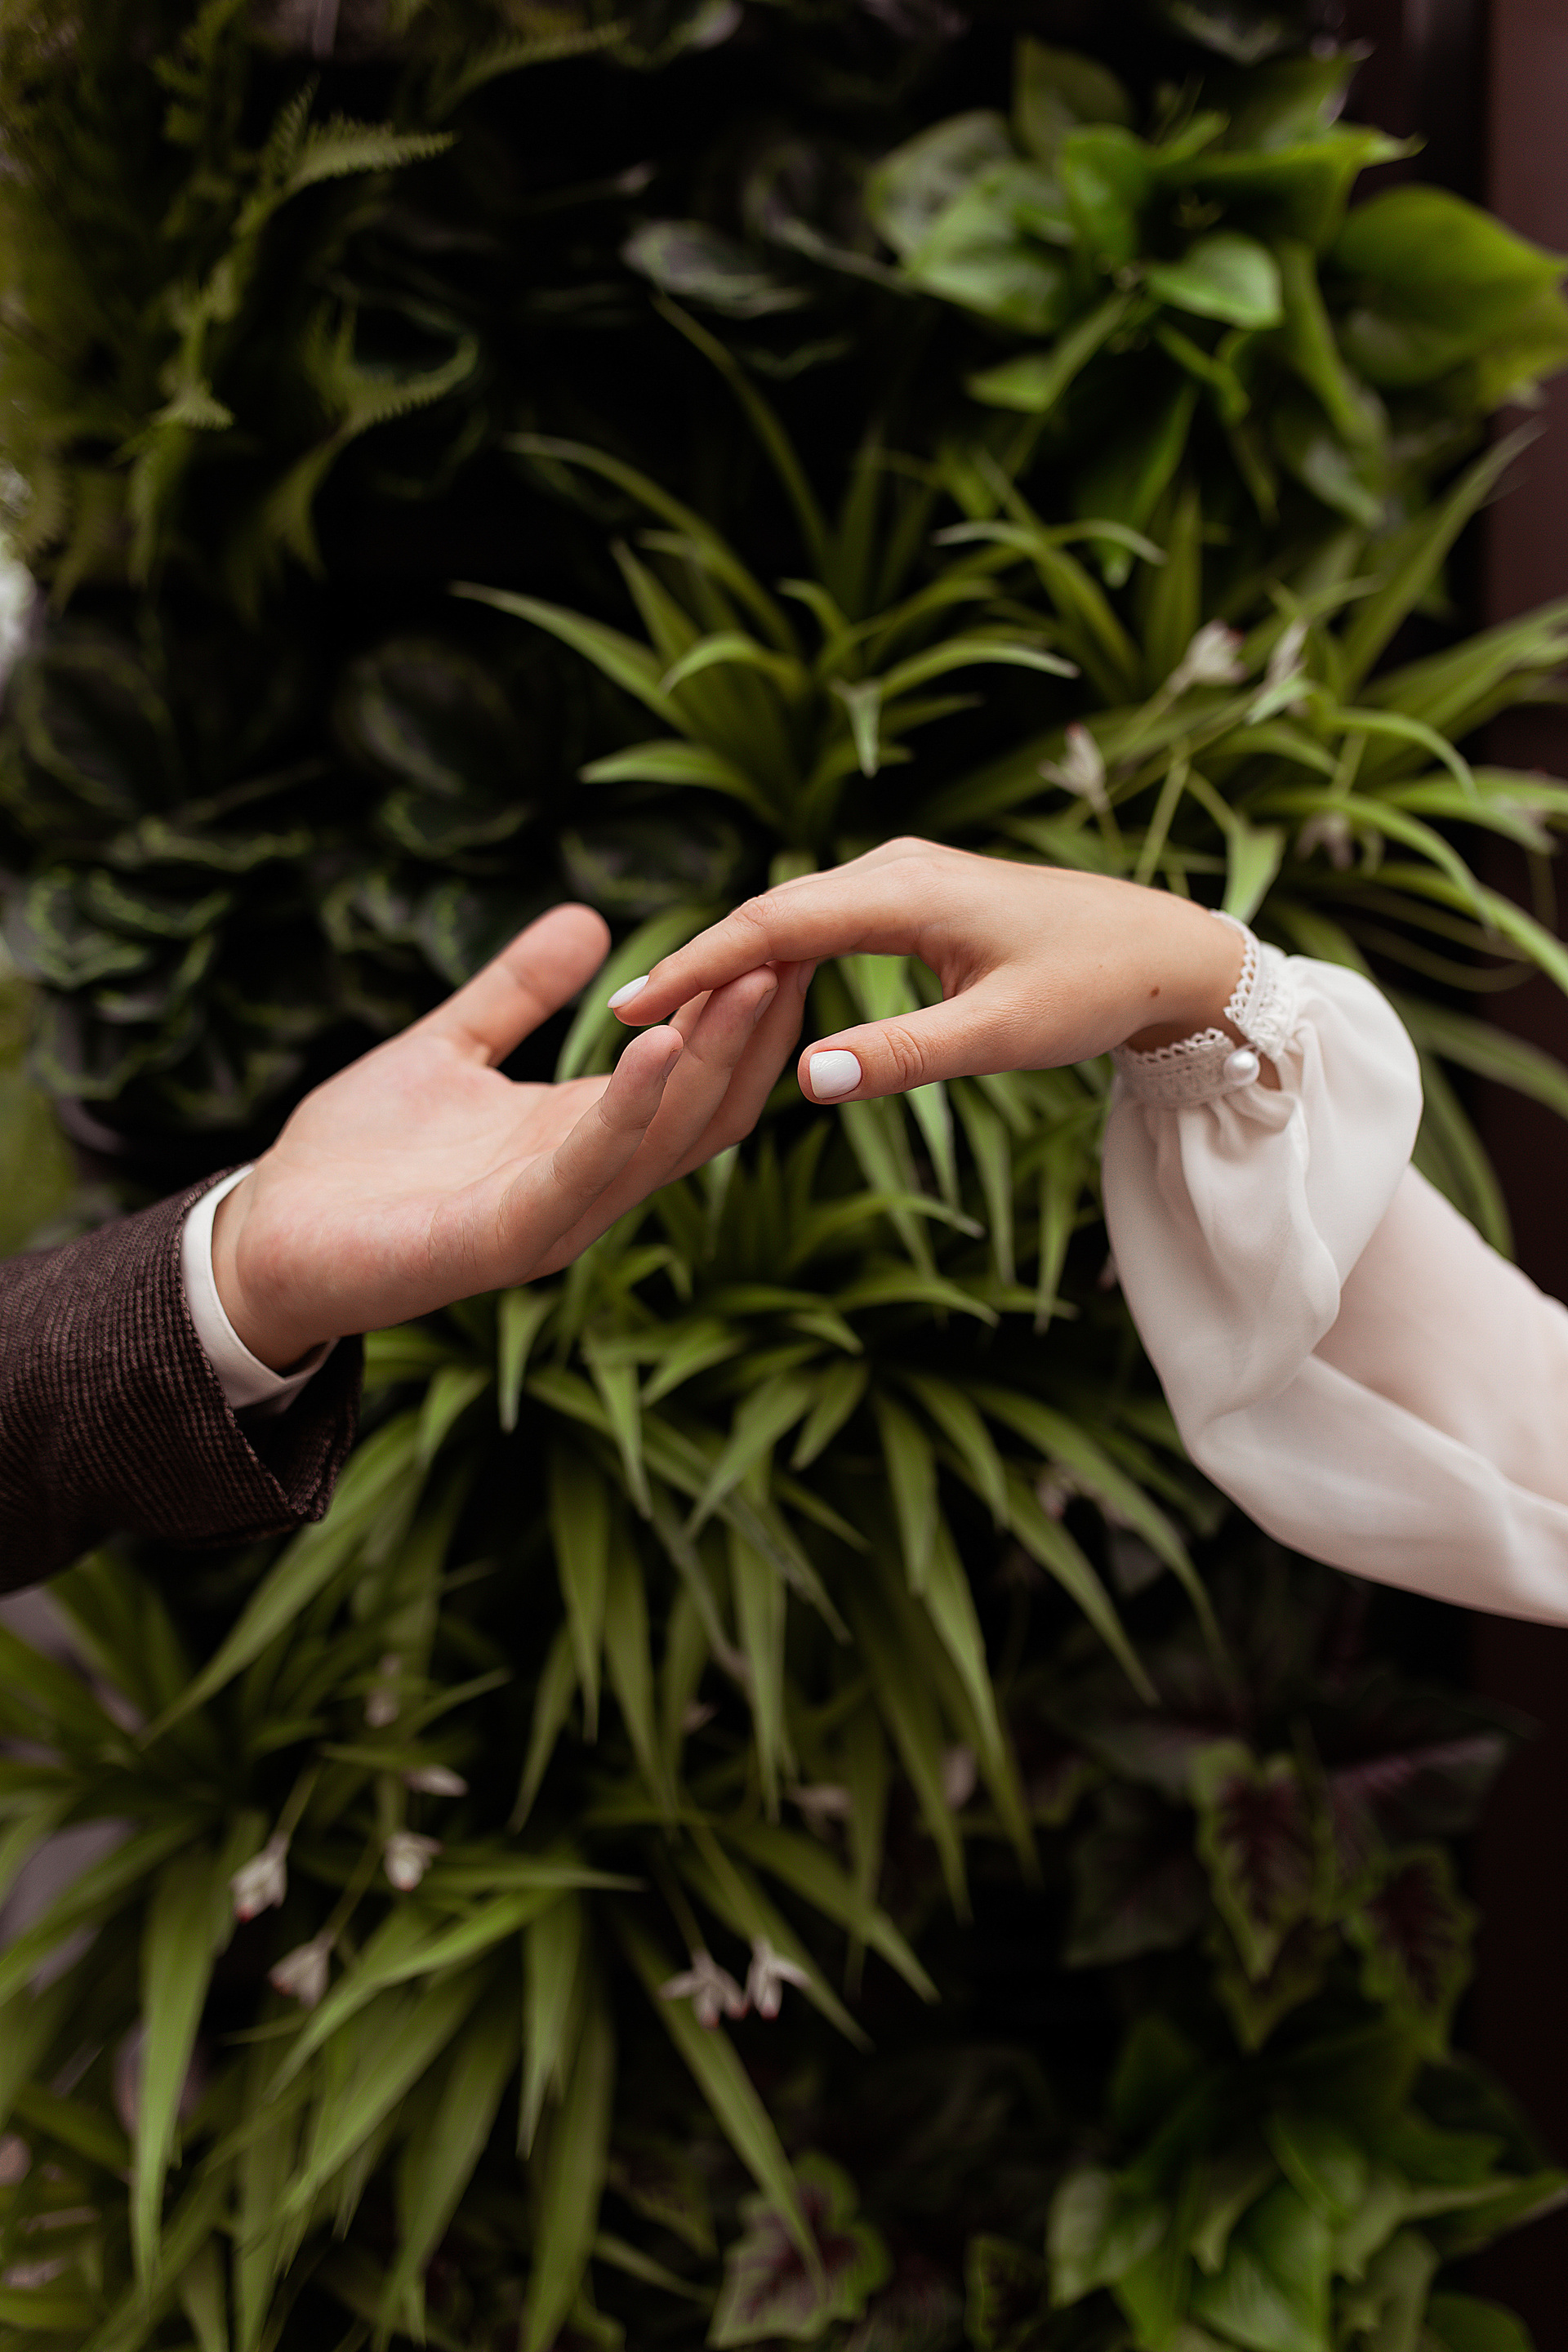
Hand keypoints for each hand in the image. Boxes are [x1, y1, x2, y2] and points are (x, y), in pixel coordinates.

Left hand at [211, 903, 806, 1369]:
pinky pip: (587, 1170)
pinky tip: (658, 1042)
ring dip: (715, 1055)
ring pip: (667, 1138)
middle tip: (801, 944)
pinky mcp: (505, 1239)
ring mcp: (554, 1218)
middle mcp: (588, 1184)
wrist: (263, 1241)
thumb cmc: (353, 1158)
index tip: (780, 932)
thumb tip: (588, 919)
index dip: (740, 1010)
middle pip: (708, 1108)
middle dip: (755, 1028)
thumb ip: (515, 994)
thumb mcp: (447, 1049)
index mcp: (581, 1139)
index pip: (695, 1077)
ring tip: (753, 977)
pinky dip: (630, 1106)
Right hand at [608, 839, 1255, 1104]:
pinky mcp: (912, 901)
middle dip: (696, 967)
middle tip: (623, 1023)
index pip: (770, 925)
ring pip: (790, 919)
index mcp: (903, 891)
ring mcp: (901, 880)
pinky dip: (775, 961)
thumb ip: (903, 1055)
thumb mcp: (1001, 1034)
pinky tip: (746, 997)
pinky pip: (822, 925)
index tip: (628, 1007)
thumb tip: (805, 1079)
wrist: (1165, 952)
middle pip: (766, 916)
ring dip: (732, 964)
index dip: (695, 967)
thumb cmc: (1093, 988)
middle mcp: (892, 870)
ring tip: (664, 1015)